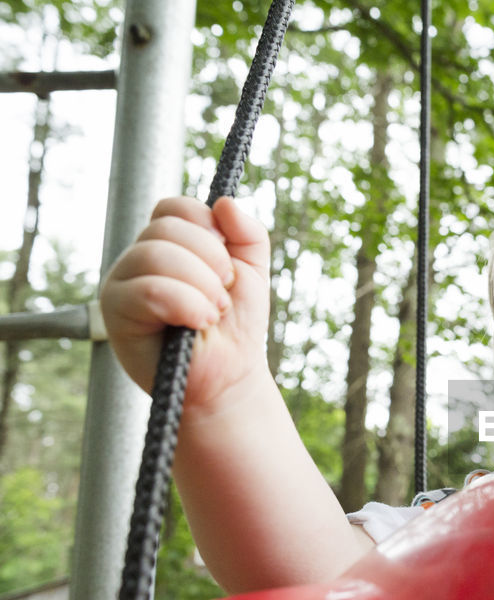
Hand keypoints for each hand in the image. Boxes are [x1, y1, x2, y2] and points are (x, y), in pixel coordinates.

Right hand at [100, 196, 271, 414]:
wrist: (230, 376)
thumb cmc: (235, 326)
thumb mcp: (252, 272)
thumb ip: (247, 234)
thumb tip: (225, 202)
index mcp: (167, 243)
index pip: (174, 207)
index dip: (208, 229)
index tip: (228, 264)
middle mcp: (138, 258)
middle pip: (167, 228)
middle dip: (211, 262)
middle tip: (224, 297)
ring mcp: (122, 283)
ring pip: (156, 255)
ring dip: (202, 286)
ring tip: (213, 313)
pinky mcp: (115, 313)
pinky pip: (150, 289)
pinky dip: (187, 305)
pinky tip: (199, 323)